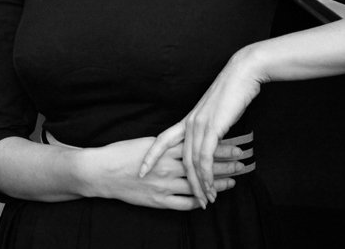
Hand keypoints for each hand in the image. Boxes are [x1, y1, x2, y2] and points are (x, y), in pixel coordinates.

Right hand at [88, 136, 247, 210]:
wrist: (101, 171)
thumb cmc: (121, 153)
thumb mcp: (147, 141)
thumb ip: (168, 143)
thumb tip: (183, 139)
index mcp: (166, 150)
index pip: (199, 147)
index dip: (220, 146)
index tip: (237, 144)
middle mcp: (168, 167)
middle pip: (203, 166)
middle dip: (225, 164)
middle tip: (243, 161)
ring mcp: (164, 185)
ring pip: (198, 186)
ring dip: (217, 184)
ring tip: (233, 181)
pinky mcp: (158, 201)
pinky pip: (184, 204)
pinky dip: (198, 202)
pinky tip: (210, 200)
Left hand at [139, 56, 261, 206]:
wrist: (241, 74)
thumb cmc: (232, 92)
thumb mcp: (216, 113)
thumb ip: (210, 128)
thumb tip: (211, 142)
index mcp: (187, 120)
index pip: (162, 140)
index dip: (151, 156)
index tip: (141, 171)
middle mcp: (189, 123)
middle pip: (178, 158)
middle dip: (185, 182)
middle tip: (192, 200)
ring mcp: (199, 125)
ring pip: (192, 162)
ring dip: (199, 184)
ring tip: (206, 200)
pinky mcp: (212, 128)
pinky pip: (205, 158)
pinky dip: (207, 176)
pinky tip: (212, 187)